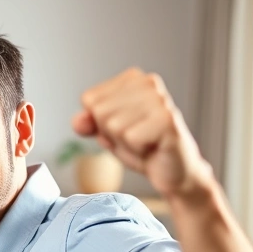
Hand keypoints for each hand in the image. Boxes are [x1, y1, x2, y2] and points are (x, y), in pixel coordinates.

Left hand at [71, 67, 212, 198]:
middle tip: (136, 139)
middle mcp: (148, 83)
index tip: (124, 129)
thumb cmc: (143, 148)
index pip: (89, 100)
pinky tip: (154, 148)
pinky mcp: (167, 120)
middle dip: (112, 134)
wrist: (174, 172)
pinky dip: (138, 150)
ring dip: (126, 144)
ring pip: (114, 125)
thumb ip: (89, 123)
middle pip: (100, 112)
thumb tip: (78, 121)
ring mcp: (160, 100)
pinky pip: (131, 137)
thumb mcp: (108, 133)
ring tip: (145, 143)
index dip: (101, 123)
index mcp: (132, 78)